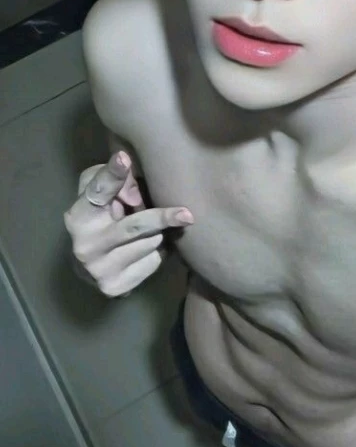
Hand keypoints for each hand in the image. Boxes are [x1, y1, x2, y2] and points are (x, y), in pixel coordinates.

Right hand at [63, 151, 193, 297]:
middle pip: (135, 226)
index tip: (124, 159)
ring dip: (158, 233)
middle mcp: (86, 245)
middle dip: (162, 217)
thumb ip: (115, 182)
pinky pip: (153, 262)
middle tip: (186, 214)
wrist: (90, 264)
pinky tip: (147, 249)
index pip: (98, 191)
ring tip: (150, 230)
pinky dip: (158, 253)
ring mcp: (100, 269)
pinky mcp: (116, 287)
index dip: (113, 174)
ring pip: (150, 243)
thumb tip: (135, 196)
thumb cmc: (101, 216)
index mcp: (79, 216)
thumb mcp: (101, 192)